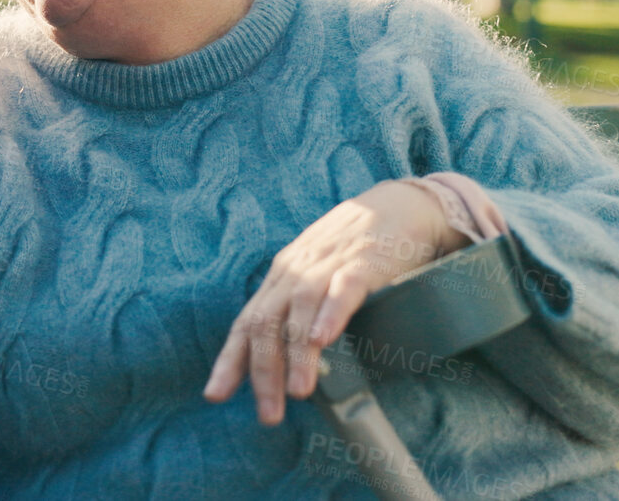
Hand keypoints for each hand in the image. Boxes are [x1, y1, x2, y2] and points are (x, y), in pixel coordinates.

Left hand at [202, 179, 465, 424]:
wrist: (403, 205)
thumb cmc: (359, 248)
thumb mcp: (318, 275)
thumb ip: (300, 309)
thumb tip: (289, 362)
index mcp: (283, 277)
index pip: (247, 321)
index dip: (230, 360)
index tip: (216, 395)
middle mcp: (297, 270)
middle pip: (267, 322)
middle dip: (264, 371)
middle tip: (269, 413)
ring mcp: (328, 263)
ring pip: (300, 310)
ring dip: (297, 355)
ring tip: (298, 391)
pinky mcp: (363, 260)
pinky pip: (342, 288)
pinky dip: (330, 313)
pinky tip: (323, 338)